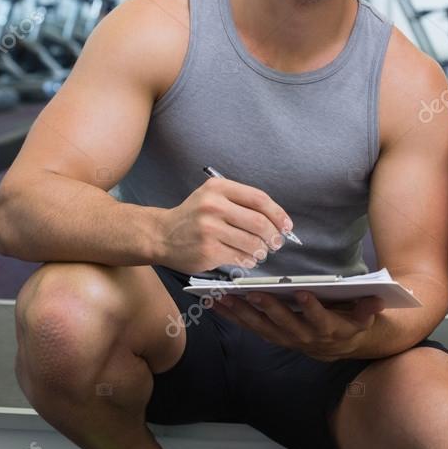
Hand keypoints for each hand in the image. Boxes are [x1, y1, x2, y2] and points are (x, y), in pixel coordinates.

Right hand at [156, 176, 290, 271]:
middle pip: (259, 222)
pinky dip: (249, 260)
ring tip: (261, 251)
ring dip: (262, 250)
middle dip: (273, 235)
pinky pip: (240, 257)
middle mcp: (213, 206)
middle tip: (276, 242)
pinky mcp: (208, 250)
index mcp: (219, 188)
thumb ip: (242, 203)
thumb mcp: (214, 197)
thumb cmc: (194, 216)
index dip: (278, 214)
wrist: (161, 234)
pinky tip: (247, 258)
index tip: (286, 226)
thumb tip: (278, 221)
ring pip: (252, 242)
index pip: (259, 199)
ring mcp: (209, 229)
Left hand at [213, 290, 384, 360]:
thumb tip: (378, 298)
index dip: (312, 309)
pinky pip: (251, 327)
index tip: (303, 293)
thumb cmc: (354, 321)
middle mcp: (305, 339)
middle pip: (285, 325)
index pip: (320, 321)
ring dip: (243, 313)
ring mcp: (286, 339)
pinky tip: (217, 303)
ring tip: (224, 297)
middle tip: (254, 292)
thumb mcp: (368, 315)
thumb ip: (370, 307)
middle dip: (269, 309)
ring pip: (262, 328)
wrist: (343, 345)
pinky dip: (234, 316)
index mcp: (329, 331)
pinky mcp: (273, 335)